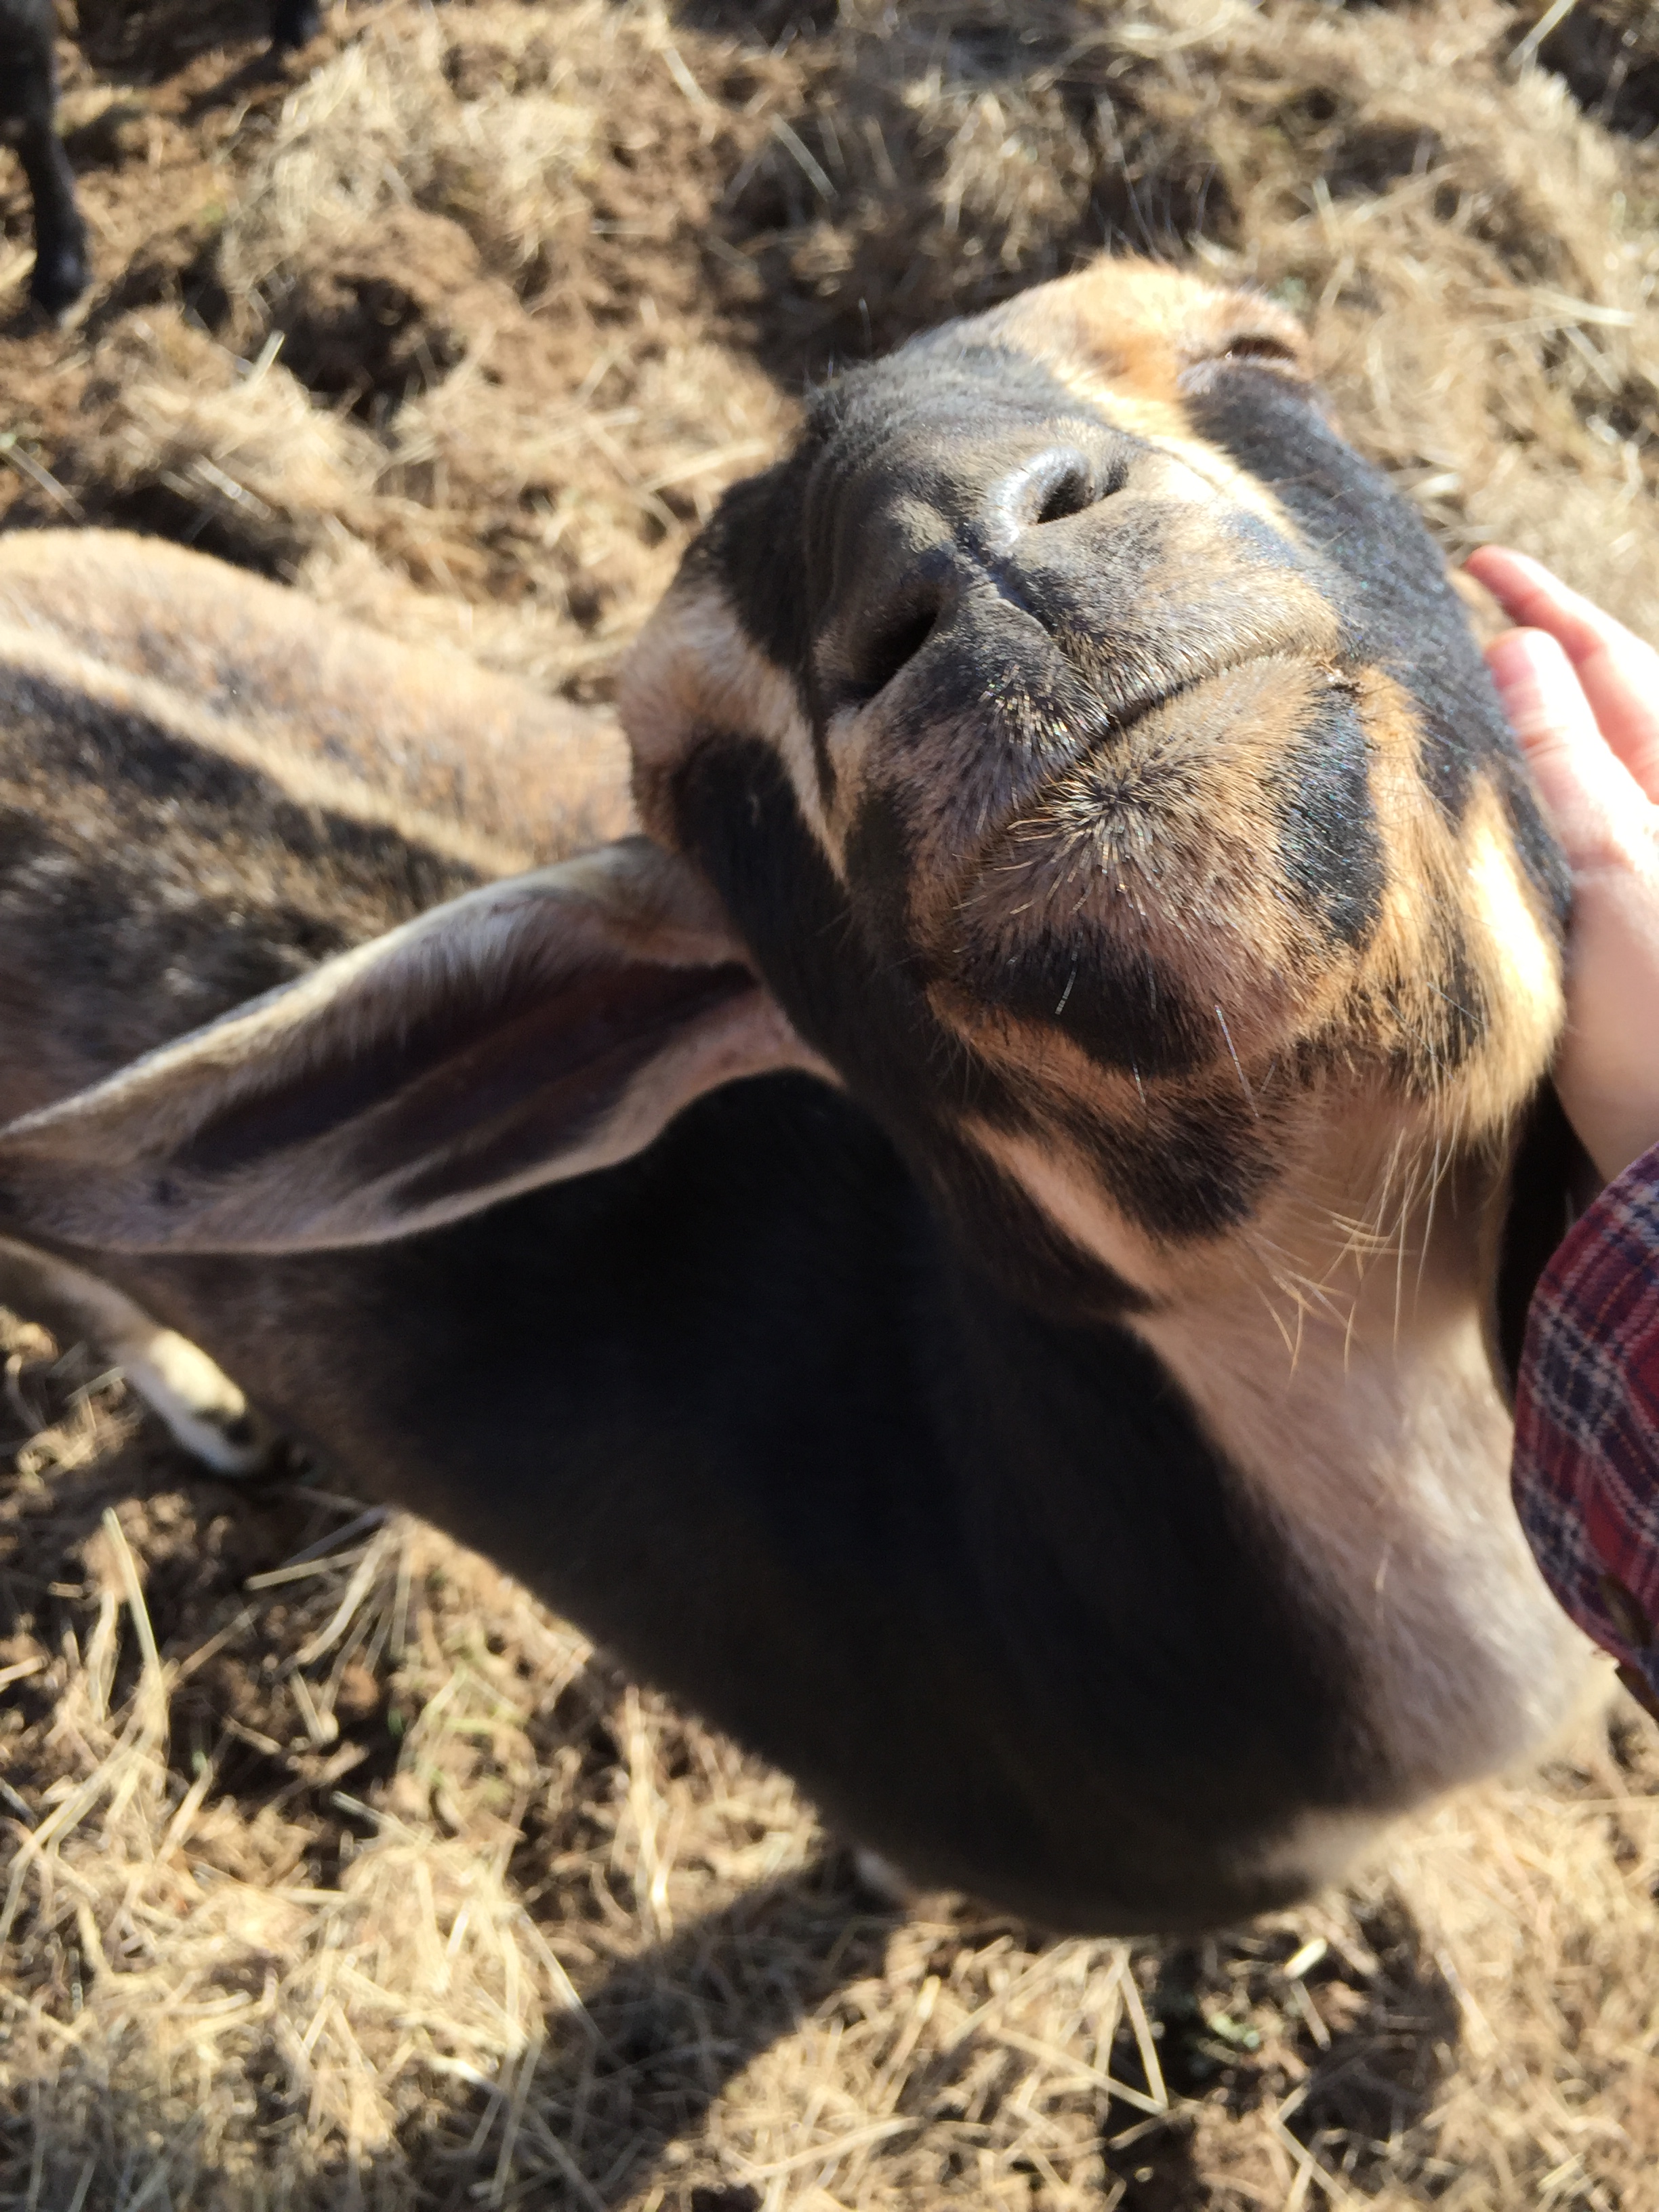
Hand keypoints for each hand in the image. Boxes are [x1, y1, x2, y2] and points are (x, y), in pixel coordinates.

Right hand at [1465, 546, 1658, 1186]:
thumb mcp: (1610, 876)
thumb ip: (1563, 765)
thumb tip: (1515, 647)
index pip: (1611, 665)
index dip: (1546, 607)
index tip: (1476, 562)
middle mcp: (1651, 830)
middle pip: (1583, 719)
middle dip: (1511, 671)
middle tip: (1427, 640)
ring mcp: (1623, 889)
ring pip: (1551, 791)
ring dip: (1492, 752)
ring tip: (1421, 722)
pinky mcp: (1590, 949)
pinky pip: (1535, 857)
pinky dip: (1489, 826)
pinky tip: (1439, 828)